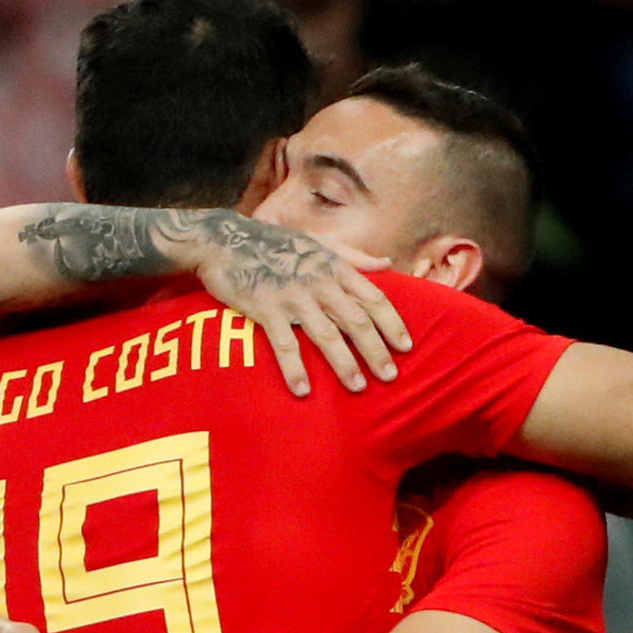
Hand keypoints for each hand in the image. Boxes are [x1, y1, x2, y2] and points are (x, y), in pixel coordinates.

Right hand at [185, 213, 408, 395]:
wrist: (225, 241)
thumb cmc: (275, 243)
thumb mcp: (319, 243)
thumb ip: (355, 256)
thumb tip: (388, 262)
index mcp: (334, 267)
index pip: (373, 297)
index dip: (392, 323)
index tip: (406, 346)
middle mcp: (319, 282)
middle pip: (356, 321)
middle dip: (376, 351)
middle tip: (390, 377)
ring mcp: (292, 296)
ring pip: (326, 335)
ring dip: (345, 364)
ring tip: (359, 387)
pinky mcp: (265, 309)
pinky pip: (285, 344)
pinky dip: (295, 369)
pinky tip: (303, 391)